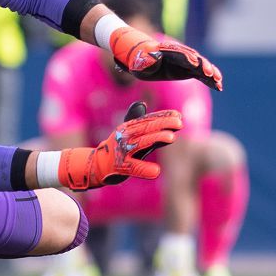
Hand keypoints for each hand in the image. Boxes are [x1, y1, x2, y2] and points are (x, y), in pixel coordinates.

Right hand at [57, 102, 181, 190]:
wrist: (96, 164)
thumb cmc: (116, 148)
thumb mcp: (126, 133)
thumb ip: (137, 121)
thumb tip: (143, 103)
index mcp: (128, 128)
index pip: (148, 120)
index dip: (163, 116)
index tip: (179, 115)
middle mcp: (125, 136)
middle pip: (146, 128)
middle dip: (163, 124)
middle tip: (180, 123)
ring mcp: (122, 151)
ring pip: (141, 143)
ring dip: (156, 139)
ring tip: (171, 138)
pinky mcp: (119, 166)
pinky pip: (133, 167)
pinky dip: (144, 169)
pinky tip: (156, 171)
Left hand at [109, 26, 222, 90]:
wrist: (138, 55)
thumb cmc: (135, 60)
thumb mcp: (134, 62)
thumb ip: (140, 61)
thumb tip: (148, 60)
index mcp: (165, 51)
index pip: (178, 53)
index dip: (187, 59)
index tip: (194, 64)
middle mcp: (177, 55)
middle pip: (193, 58)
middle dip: (203, 66)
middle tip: (211, 74)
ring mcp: (184, 61)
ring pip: (200, 66)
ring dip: (210, 73)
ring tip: (219, 82)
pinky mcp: (188, 69)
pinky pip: (201, 74)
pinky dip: (209, 79)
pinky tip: (219, 86)